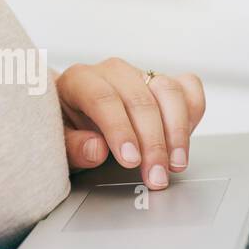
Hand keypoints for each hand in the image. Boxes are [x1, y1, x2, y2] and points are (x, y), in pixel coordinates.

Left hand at [54, 58, 205, 189]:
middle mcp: (113, 72)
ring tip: (175, 164)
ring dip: (177, 132)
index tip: (131, 160)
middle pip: (140, 99)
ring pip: (169, 91)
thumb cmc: (65, 130)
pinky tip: (184, 141)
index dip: (120, 130)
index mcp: (79, 80)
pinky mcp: (162, 83)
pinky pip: (187, 88)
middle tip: (155, 176)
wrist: (73, 117)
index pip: (103, 98)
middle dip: (152, 143)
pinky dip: (192, 113)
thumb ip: (72, 147)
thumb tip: (96, 149)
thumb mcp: (56, 144)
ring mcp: (140, 75)